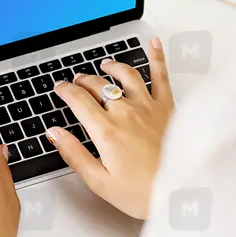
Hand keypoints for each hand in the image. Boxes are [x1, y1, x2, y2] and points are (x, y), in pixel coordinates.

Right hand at [46, 37, 173, 218]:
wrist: (181, 192)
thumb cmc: (143, 192)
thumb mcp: (99, 181)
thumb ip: (74, 153)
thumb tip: (54, 133)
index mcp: (106, 130)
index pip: (78, 101)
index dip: (65, 91)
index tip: (60, 88)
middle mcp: (126, 113)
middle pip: (99, 86)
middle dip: (83, 81)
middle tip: (77, 82)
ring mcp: (149, 107)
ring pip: (126, 75)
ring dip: (112, 67)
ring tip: (105, 65)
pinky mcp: (168, 108)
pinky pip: (161, 76)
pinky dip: (157, 57)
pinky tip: (154, 44)